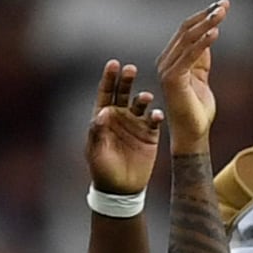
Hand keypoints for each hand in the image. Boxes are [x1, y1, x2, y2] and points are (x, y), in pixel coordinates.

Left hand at [84, 58, 163, 194]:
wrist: (121, 189)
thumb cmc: (103, 169)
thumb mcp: (95, 150)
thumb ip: (97, 130)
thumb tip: (103, 111)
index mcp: (104, 116)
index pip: (106, 92)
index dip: (109, 77)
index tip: (113, 64)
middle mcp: (120, 115)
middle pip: (123, 92)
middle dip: (126, 80)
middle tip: (130, 69)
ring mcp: (136, 124)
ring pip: (140, 104)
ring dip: (143, 98)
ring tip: (145, 97)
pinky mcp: (150, 135)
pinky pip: (153, 121)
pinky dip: (156, 116)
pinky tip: (156, 115)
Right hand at [157, 0, 226, 152]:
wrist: (193, 134)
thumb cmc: (198, 110)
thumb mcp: (201, 78)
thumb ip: (201, 58)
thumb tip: (209, 35)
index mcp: (171, 59)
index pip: (186, 31)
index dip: (203, 16)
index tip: (221, 5)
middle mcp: (165, 61)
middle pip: (186, 30)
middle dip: (206, 15)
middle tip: (225, 4)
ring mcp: (167, 69)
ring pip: (188, 39)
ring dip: (206, 24)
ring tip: (222, 13)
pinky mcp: (173, 78)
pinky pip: (189, 56)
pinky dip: (203, 43)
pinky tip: (215, 32)